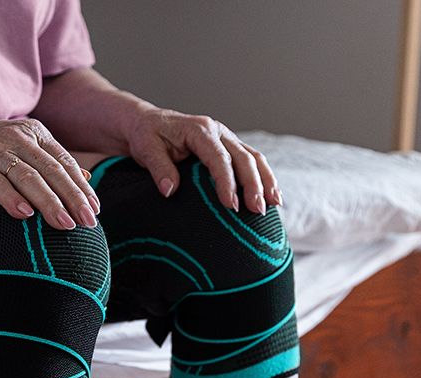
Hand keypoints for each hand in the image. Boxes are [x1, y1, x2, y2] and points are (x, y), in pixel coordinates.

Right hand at [0, 116, 99, 229]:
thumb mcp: (22, 148)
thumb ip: (52, 161)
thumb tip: (86, 179)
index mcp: (34, 133)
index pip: (64, 162)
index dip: (81, 187)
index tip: (95, 211)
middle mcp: (17, 138)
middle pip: (51, 170)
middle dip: (72, 198)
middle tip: (88, 222)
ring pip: (27, 177)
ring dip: (48, 202)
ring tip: (64, 224)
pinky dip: (10, 198)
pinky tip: (24, 214)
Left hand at [122, 108, 279, 214]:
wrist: (147, 122)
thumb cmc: (147, 136)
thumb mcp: (146, 149)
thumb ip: (159, 168)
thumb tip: (170, 190)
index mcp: (199, 130)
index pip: (219, 158)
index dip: (227, 182)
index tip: (231, 205)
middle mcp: (218, 131)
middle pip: (244, 157)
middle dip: (253, 185)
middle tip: (258, 210)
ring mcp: (226, 138)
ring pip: (254, 157)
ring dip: (266, 181)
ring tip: (274, 204)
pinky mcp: (230, 146)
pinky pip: (253, 160)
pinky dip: (264, 177)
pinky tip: (272, 194)